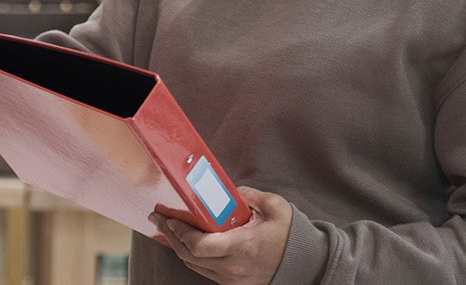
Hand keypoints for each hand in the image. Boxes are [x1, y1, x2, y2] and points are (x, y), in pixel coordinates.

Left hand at [152, 186, 293, 284]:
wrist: (307, 264)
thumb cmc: (291, 236)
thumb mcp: (274, 207)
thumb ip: (248, 195)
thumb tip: (226, 190)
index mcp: (243, 248)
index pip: (200, 246)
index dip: (180, 232)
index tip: (169, 217)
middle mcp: (234, 268)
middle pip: (189, 256)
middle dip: (170, 235)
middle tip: (158, 217)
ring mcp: (232, 279)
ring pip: (194, 265)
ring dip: (178, 246)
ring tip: (167, 228)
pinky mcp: (232, 283)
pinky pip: (204, 270)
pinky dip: (192, 256)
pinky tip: (185, 242)